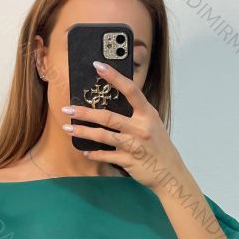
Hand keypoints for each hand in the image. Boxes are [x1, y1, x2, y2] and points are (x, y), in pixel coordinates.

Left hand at [61, 61, 185, 191]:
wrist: (170, 172)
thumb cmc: (159, 146)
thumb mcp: (152, 124)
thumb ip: (136, 114)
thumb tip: (111, 103)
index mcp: (147, 114)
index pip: (130, 90)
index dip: (114, 77)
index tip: (98, 66)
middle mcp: (141, 128)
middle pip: (109, 117)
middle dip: (85, 113)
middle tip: (68, 108)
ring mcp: (134, 145)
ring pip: (103, 136)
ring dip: (83, 132)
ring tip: (68, 128)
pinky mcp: (129, 161)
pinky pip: (107, 156)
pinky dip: (95, 154)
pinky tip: (85, 151)